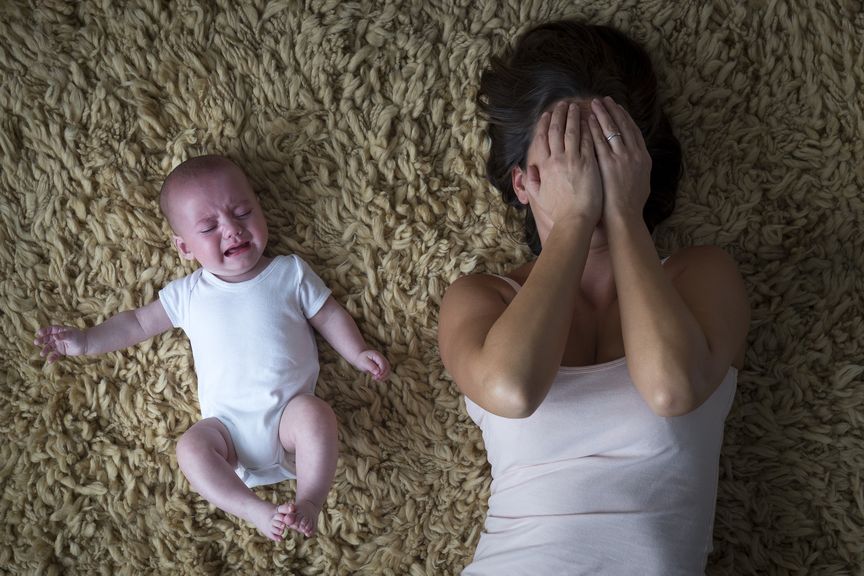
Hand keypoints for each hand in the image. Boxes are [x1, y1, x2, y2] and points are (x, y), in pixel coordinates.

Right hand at [34, 326, 86, 362]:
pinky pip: (55, 354)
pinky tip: (49, 361)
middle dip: (41, 340)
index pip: (50, 330)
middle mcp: (57, 337)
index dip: (44, 331)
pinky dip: (52, 357)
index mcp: (59, 331)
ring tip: (42, 354)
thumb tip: (55, 337)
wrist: (85, 345)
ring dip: (45, 350)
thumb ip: (63, 336)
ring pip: (49, 347)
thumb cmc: (78, 337)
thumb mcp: (71, 335)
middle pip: (47, 338)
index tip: (39, 333)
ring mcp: (58, 344)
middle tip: (36, 342)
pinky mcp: (60, 351)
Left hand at [353, 350, 390, 380]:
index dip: (381, 371)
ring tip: (375, 379)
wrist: (361, 358)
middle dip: (383, 375)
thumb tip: (377, 372)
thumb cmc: (362, 359)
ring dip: (383, 377)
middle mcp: (383, 359)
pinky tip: (377, 378)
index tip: (376, 376)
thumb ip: (371, 367)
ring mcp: (384, 363)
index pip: (383, 364)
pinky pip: (386, 373)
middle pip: (387, 368)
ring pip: (388, 371)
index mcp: (378, 356)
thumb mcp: (364, 362)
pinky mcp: (383, 367)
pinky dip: (383, 377)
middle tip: (375, 379)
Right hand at [523, 101, 602, 229]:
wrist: (574, 220)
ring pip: (573, 132)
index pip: (543, 139)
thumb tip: (528, 169)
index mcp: (545, 167)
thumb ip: (531, 181)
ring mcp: (574, 160)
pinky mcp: (589, 163)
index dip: (544, 125)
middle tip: (563, 104)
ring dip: (574, 117)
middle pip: (557, 131)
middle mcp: (558, 160)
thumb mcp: (539, 197)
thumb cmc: (558, 212)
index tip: (546, 114)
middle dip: (559, 115)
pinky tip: (590, 120)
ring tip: (576, 106)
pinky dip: (588, 129)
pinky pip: (588, 141)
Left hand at [588, 97, 651, 221]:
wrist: (624, 216)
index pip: (633, 131)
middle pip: (622, 125)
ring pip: (610, 130)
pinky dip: (593, 129)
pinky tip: (586, 120)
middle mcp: (633, 154)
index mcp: (643, 157)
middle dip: (612, 111)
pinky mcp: (606, 163)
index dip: (625, 117)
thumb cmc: (631, 205)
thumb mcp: (642, 182)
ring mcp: (620, 157)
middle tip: (604, 100)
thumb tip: (636, 160)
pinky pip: (598, 141)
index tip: (618, 108)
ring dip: (602, 115)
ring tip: (593, 104)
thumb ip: (638, 168)